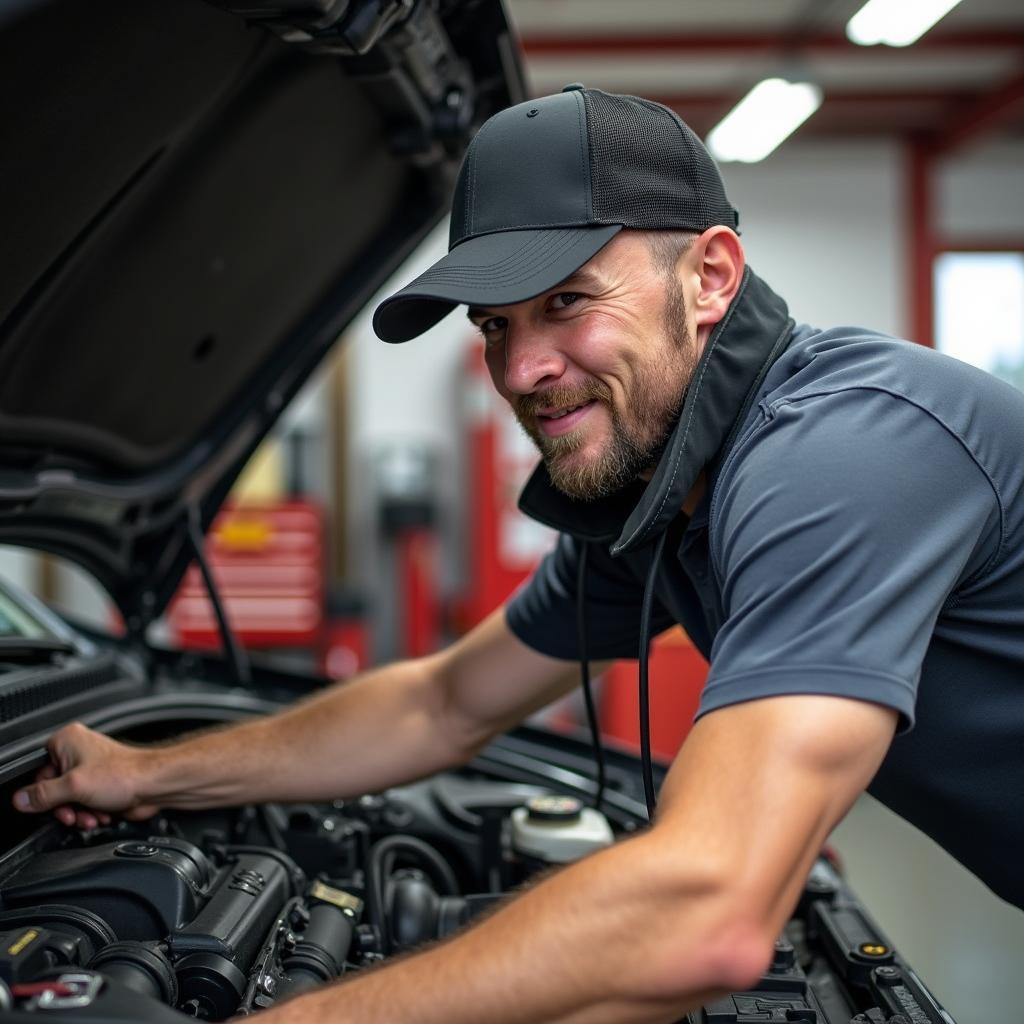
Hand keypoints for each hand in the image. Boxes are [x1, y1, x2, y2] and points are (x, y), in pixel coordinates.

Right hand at [12, 722, 159, 827]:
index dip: (43, 791)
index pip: (38, 770)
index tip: (49, 804)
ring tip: (91, 816)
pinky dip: (90, 812)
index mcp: (68, 741)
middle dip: (65, 807)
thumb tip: (21, 799)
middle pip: (54, 788)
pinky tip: (100, 815)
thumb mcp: (74, 786)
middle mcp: (79, 751)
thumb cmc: (124, 775)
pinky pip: (85, 803)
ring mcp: (91, 768)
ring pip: (70, 799)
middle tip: (72, 814)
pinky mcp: (102, 784)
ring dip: (79, 812)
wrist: (154, 786)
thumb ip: (44, 795)